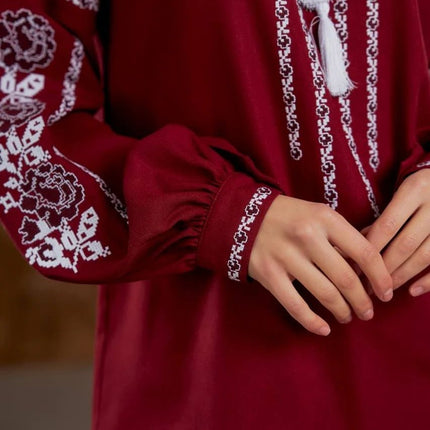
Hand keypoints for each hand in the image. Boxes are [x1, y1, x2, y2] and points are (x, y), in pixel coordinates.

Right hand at [248, 195, 392, 335]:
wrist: (245, 216)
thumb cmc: (289, 217)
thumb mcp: (318, 214)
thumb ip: (342, 236)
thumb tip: (370, 268)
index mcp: (324, 219)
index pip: (364, 252)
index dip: (380, 277)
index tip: (386, 293)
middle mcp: (307, 237)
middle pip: (346, 278)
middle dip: (363, 301)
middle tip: (367, 311)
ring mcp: (286, 256)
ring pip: (325, 293)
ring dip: (342, 311)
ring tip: (347, 316)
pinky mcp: (269, 274)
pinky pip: (295, 305)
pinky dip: (312, 322)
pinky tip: (324, 329)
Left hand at [358, 168, 429, 297]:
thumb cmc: (420, 191)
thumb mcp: (402, 194)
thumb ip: (382, 220)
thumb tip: (354, 248)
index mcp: (415, 190)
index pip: (387, 225)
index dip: (370, 249)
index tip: (354, 267)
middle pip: (405, 244)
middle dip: (384, 268)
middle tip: (366, 285)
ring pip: (425, 256)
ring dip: (402, 276)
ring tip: (383, 289)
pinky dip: (429, 281)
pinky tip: (412, 291)